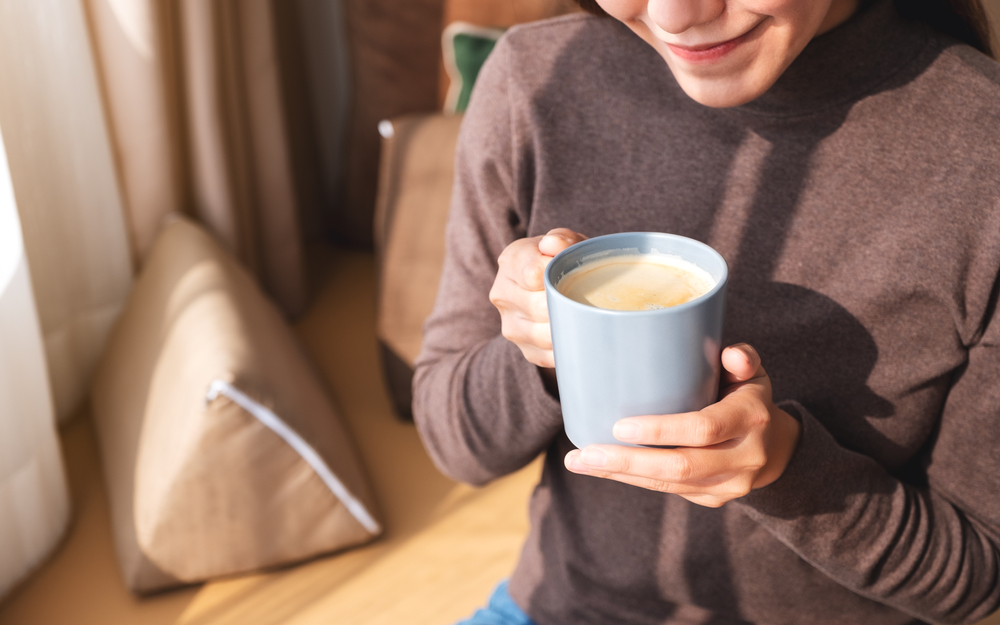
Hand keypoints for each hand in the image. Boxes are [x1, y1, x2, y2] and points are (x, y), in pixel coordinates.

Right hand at [489, 228, 587, 367]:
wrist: (554, 287)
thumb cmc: (564, 261)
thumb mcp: (566, 242)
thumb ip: (562, 239)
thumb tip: (553, 245)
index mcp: (511, 261)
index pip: (532, 274)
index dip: (559, 275)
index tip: (576, 271)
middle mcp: (503, 294)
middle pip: (539, 307)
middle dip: (568, 304)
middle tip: (592, 298)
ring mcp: (512, 326)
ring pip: (544, 335)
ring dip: (570, 328)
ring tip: (590, 318)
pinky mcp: (526, 350)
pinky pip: (551, 356)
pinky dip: (569, 348)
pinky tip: (582, 336)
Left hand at [564, 344, 800, 506]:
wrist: (776, 449)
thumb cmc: (748, 398)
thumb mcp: (750, 373)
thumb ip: (741, 358)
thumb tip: (729, 353)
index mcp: (751, 419)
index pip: (704, 429)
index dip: (661, 430)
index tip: (618, 426)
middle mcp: (743, 458)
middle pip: (680, 466)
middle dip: (627, 462)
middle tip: (584, 453)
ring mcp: (728, 486)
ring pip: (668, 484)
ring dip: (619, 475)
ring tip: (579, 462)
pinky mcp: (711, 499)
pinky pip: (666, 490)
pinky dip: (631, 479)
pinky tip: (599, 468)